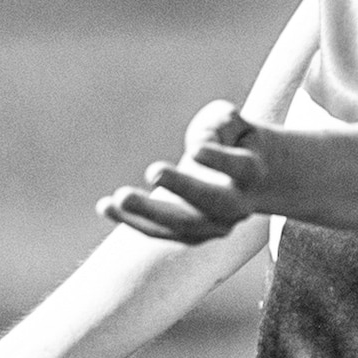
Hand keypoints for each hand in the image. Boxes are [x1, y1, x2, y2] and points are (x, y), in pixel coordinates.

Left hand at [102, 99, 268, 245]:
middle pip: (212, 203)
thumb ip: (220, 122)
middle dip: (182, 188)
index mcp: (253, 173)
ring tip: (118, 197)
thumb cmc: (231, 139)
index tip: (194, 149)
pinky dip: (131, 220)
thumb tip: (197, 147)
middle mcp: (238, 206)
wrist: (244, 180)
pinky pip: (158, 232)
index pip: (240, 168)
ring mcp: (214, 227)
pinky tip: (104, 206)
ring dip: (147, 212)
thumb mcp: (230, 121)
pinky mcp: (189, 236)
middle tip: (154, 170)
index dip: (219, 160)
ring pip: (181, 225)